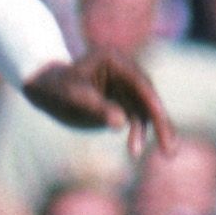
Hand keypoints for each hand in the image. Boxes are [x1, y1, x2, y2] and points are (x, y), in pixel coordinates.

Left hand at [23, 51, 170, 154]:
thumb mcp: (72, 97)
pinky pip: (136, 117)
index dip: (154, 106)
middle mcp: (126, 71)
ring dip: (152, 131)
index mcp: (115, 61)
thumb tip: (121, 123)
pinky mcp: (122, 100)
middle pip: (149, 98)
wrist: (44, 88)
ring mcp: (126, 86)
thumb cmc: (56, 88)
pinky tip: (136, 148)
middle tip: (170, 148)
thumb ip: (96, 107)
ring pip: (145, 110)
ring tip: (159, 153)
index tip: (162, 122)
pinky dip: (139, 132)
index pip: (141, 84)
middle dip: (161, 123)